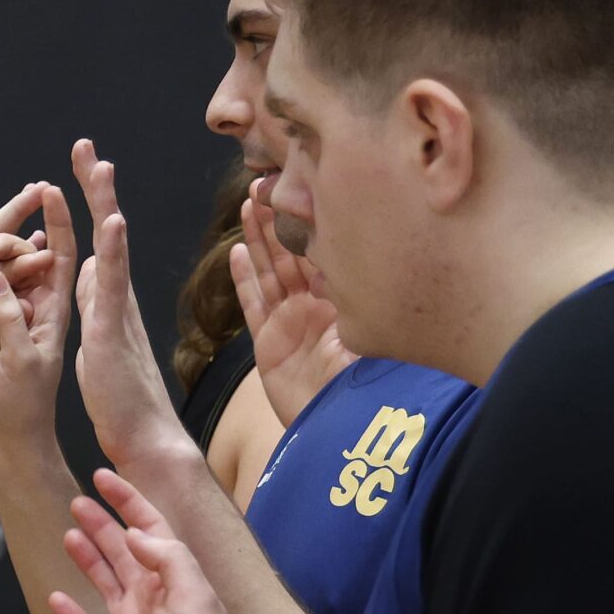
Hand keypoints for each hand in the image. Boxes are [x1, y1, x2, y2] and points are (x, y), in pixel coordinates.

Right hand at [0, 184, 74, 464]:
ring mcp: (18, 321)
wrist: (9, 439)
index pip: (62, 256)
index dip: (58, 220)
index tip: (50, 187)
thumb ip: (7, 320)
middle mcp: (40, 311)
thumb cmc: (22, 407)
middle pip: (36, 255)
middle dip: (30, 223)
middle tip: (24, 195)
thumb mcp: (18, 361)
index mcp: (55, 314)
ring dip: (1, 250)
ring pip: (9, 273)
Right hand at [47, 470, 248, 613]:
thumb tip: (136, 534)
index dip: (129, 501)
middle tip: (77, 501)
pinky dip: (69, 611)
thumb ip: (168, 559)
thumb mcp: (196, 600)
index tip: (104, 475)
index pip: (149, 529)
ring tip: (68, 534)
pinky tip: (55, 594)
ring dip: (86, 556)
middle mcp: (150, 599)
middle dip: (102, 524)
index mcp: (174, 581)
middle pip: (121, 550)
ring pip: (102, 581)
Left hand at [66, 141, 197, 476]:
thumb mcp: (96, 339)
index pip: (93, 239)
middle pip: (106, 231)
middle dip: (94, 187)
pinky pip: (112, 286)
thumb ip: (94, 305)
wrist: (143, 439)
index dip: (85, 202)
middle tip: (85, 146)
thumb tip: (87, 273)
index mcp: (105, 300)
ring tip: (101, 167)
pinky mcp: (113, 334)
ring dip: (106, 206)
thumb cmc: (120, 398)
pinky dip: (112, 251)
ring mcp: (117, 314)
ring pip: (112, 249)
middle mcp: (116, 298)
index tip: (76, 165)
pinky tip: (112, 222)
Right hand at [233, 181, 355, 422]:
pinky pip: (254, 304)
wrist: (348, 430)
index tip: (306, 185)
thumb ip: (365, 293)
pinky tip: (237, 252)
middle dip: (281, 218)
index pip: (327, 248)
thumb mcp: (376, 330)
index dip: (314, 219)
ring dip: (259, 238)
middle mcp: (317, 306)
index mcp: (346, 298)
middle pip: (294, 253)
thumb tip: (366, 247)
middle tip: (268, 182)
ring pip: (271, 271)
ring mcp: (291, 323)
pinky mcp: (268, 344)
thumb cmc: (374, 382)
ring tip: (251, 203)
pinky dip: (244, 279)